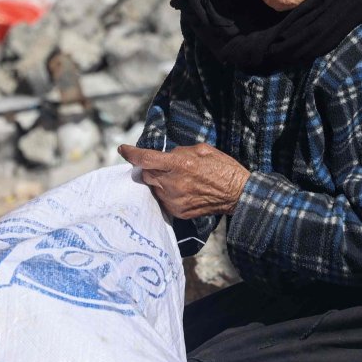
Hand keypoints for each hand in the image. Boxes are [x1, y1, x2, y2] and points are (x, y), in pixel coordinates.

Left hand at [118, 143, 249, 220]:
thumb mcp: (202, 149)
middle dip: (148, 168)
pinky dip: (166, 193)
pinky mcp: (178, 212)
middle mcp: (173, 184)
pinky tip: (180, 189)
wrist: (238, 194)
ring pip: (153, 188)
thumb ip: (179, 152)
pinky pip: (163, 200)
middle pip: (146, 174)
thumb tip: (165, 156)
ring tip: (174, 178)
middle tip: (160, 165)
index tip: (123, 150)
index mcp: (180, 164)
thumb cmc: (222, 168)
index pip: (146, 159)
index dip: (131, 153)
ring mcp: (175, 200)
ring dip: (158, 181)